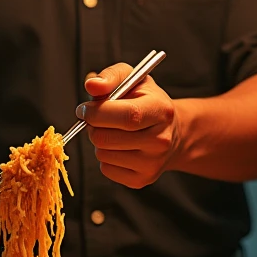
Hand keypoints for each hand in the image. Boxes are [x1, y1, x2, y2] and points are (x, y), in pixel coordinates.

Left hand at [78, 62, 179, 188]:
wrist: (170, 132)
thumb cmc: (146, 101)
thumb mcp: (132, 79)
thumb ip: (110, 77)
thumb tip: (92, 85)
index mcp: (160, 110)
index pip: (127, 116)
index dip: (97, 112)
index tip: (85, 109)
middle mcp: (161, 140)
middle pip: (107, 138)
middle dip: (93, 126)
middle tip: (97, 119)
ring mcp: (153, 163)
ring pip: (102, 154)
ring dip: (99, 141)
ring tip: (113, 132)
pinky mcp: (142, 179)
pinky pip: (106, 169)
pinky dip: (105, 157)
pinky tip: (118, 147)